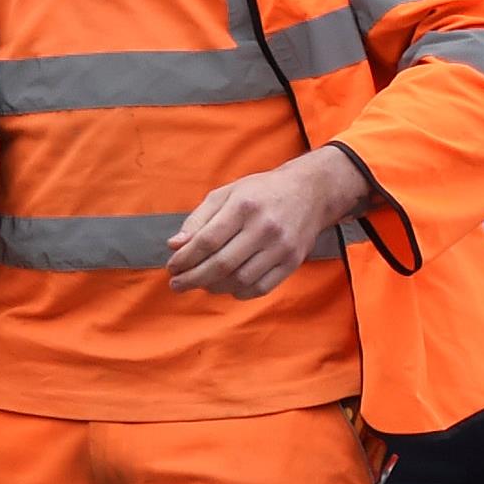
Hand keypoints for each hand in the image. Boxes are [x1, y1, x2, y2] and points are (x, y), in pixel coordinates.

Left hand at [167, 147, 368, 296]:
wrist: (311, 191)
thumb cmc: (260, 192)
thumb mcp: (226, 194)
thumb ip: (198, 219)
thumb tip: (174, 245)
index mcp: (244, 206)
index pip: (207, 241)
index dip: (185, 258)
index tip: (171, 267)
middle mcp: (265, 227)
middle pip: (222, 264)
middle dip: (193, 278)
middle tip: (176, 285)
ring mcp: (282, 246)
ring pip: (241, 279)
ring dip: (214, 287)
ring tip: (200, 284)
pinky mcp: (294, 261)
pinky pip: (262, 287)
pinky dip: (239, 292)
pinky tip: (226, 287)